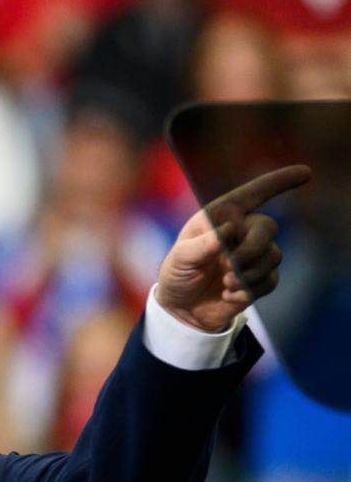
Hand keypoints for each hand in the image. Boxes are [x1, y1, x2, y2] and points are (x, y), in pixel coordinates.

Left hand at [157, 164, 311, 331]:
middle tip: (230, 266)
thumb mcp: (180, 259)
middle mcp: (241, 231)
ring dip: (249, 273)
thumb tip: (230, 228)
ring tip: (225, 283)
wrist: (181, 308)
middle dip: (252, 248)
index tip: (305, 172)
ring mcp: (252, 255)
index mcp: (221, 217)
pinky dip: (250, 290)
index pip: (253, 194)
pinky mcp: (258, 279)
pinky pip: (270, 280)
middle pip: (267, 228)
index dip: (279, 181)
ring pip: (273, 256)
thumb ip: (202, 244)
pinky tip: (228, 295)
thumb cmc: (177, 274)